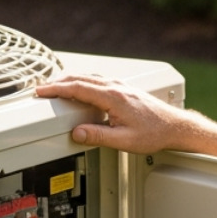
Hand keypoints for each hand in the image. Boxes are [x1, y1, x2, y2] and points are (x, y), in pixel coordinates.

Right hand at [34, 74, 195, 153]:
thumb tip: (77, 133)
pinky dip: (83, 81)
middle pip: (80, 78)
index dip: (56, 89)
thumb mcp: (124, 140)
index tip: (41, 91)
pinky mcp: (124, 88)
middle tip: (42, 88)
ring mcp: (120, 86)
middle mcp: (116, 87)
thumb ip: (99, 136)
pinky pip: (98, 80)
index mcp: (113, 97)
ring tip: (56, 87)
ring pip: (89, 77)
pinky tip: (80, 87)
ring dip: (70, 80)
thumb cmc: (154, 133)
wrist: (174, 126)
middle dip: (58, 82)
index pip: (78, 88)